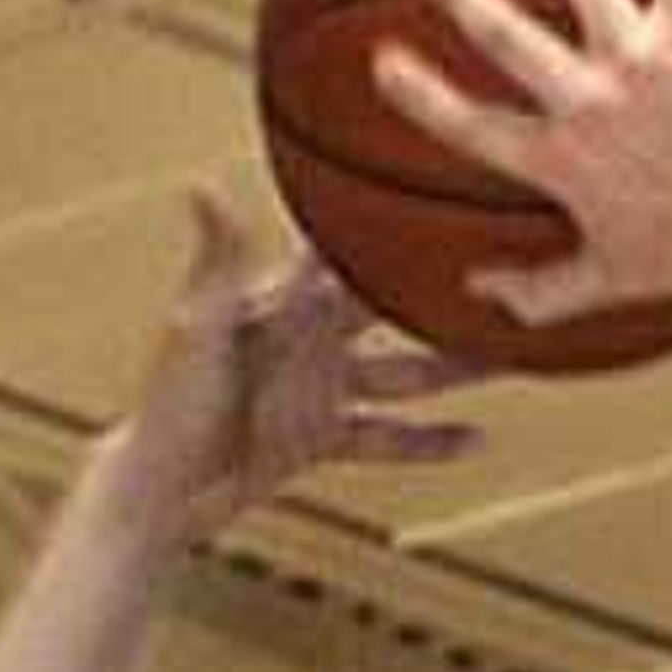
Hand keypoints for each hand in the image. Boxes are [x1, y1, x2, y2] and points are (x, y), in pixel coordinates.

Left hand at [122, 190, 473, 540]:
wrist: (161, 487)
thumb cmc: (168, 402)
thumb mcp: (197, 328)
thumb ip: (218, 260)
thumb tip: (203, 184)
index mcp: (287, 300)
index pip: (348, 251)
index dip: (390, 225)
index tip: (440, 190)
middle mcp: (311, 337)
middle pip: (393, 308)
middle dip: (442, 294)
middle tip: (503, 272)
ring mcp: (321, 388)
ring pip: (406, 374)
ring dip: (454, 368)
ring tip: (510, 357)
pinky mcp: (323, 436)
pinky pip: (388, 439)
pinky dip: (429, 442)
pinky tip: (478, 440)